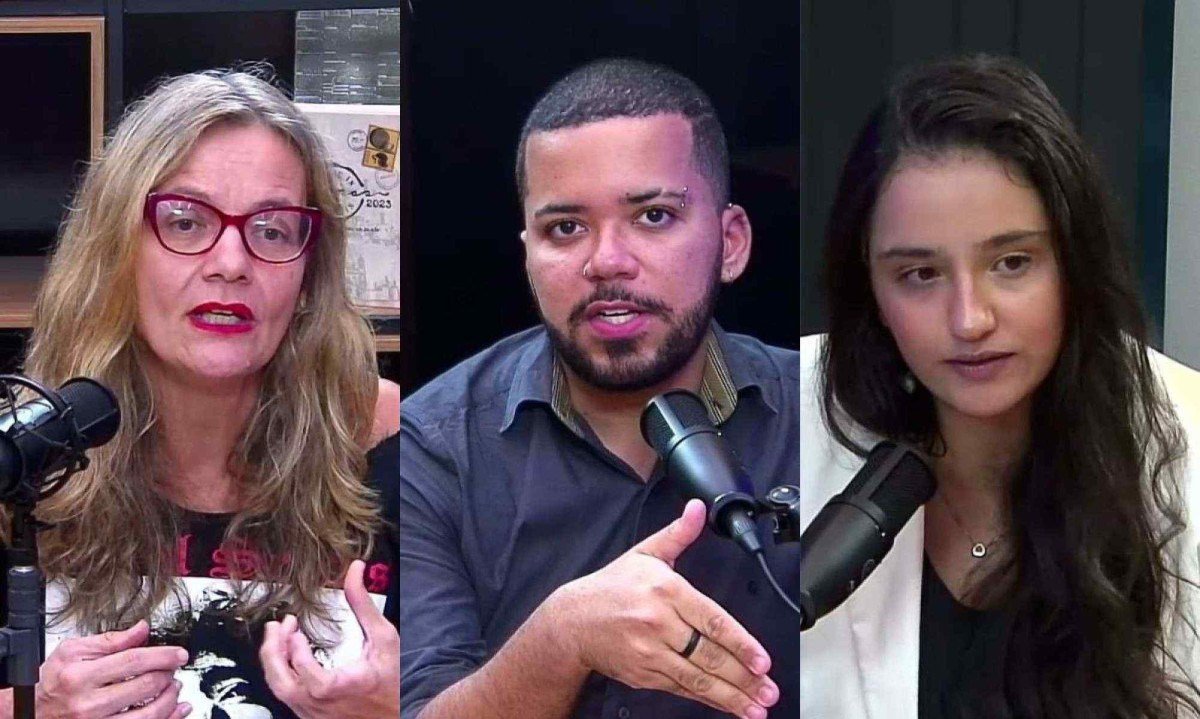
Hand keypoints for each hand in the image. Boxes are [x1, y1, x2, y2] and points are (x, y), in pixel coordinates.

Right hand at [32, 620, 190, 718]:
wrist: (32, 712)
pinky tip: (176, 709)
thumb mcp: (73, 652)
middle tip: (172, 669)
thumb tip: (142, 629)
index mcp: (80, 677)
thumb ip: (111, 640)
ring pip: (148, 715)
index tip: (179, 654)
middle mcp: (88, 704)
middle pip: (144, 687)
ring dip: (169, 699)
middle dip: (167, 675)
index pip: (133, 661)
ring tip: (173, 687)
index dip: (162, 656)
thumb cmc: (54, 681)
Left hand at [259, 559, 398, 718]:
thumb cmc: (393, 679)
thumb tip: (355, 572)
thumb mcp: (383, 638)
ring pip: (281, 692)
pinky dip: (282, 676)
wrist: (399, 710)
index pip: (308, 673)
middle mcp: (323, 705)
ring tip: (277, 639)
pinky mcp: (312, 716)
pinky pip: (287, 698)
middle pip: (283, 684)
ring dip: (274, 663)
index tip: (296, 630)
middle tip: (276, 628)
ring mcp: (315, 713)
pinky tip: (286, 659)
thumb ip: (363, 604)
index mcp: (340, 686)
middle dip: (272, 653)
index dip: (297, 651)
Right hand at [549, 499, 777, 718]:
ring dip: (731, 696)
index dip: (739, 642)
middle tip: (769, 690)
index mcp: (665, 591)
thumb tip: (698, 509)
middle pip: (708, 655)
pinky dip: (707, 699)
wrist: (572, 621)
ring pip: (697, 678)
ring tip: (756, 707)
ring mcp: (650, 653)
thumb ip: (678, 534)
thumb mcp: (644, 554)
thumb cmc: (611, 587)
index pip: (710, 620)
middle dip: (743, 676)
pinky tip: (728, 706)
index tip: (762, 659)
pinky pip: (681, 688)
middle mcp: (659, 624)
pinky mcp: (643, 674)